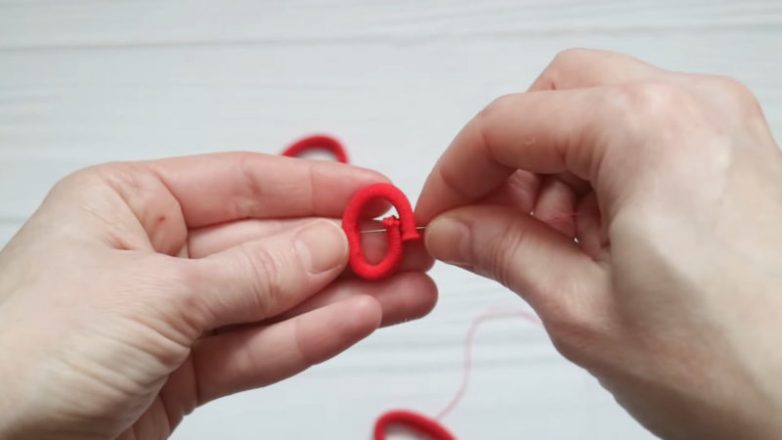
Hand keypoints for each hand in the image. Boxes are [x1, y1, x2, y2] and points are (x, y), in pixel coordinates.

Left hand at [0, 153, 435, 438]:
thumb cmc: (20, 356)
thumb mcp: (153, 296)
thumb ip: (252, 274)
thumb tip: (329, 244)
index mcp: (129, 203)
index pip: (247, 183)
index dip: (320, 188)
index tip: (380, 195)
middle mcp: (154, 256)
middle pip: (270, 245)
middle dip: (343, 249)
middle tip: (407, 250)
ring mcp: (173, 319)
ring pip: (275, 302)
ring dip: (345, 297)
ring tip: (410, 290)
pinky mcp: (183, 376)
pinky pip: (259, 348)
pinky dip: (311, 336)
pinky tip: (362, 319)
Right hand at [416, 49, 781, 438]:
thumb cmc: (742, 370)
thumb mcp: (582, 310)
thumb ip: (501, 250)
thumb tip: (453, 226)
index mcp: (649, 130)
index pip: (510, 122)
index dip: (456, 170)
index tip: (436, 213)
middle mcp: (694, 109)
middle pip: (558, 95)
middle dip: (509, 158)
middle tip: (485, 222)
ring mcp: (723, 127)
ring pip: (600, 113)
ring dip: (555, 171)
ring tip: (551, 247)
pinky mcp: (736, 155)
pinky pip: (643, 138)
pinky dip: (602, 178)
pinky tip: (597, 242)